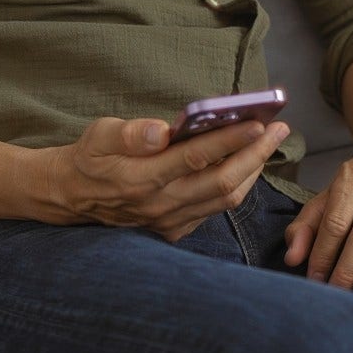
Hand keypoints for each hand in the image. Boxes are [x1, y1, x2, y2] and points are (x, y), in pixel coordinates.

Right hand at [43, 116, 290, 241]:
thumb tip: (161, 130)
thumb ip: (130, 133)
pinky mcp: (174, 230)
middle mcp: (160, 205)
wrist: (72, 197)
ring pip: (225, 199)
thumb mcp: (99, 135)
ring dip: (253, 170)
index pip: (196, 158)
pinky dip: (237, 186)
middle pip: (223, 182)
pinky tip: (247, 164)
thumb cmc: (91, 157)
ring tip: (270, 142)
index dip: (230, 140)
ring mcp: (170, 221)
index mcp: (141, 178)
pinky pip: (215, 209)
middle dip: (257, 154)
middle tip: (280, 128)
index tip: (258, 122)